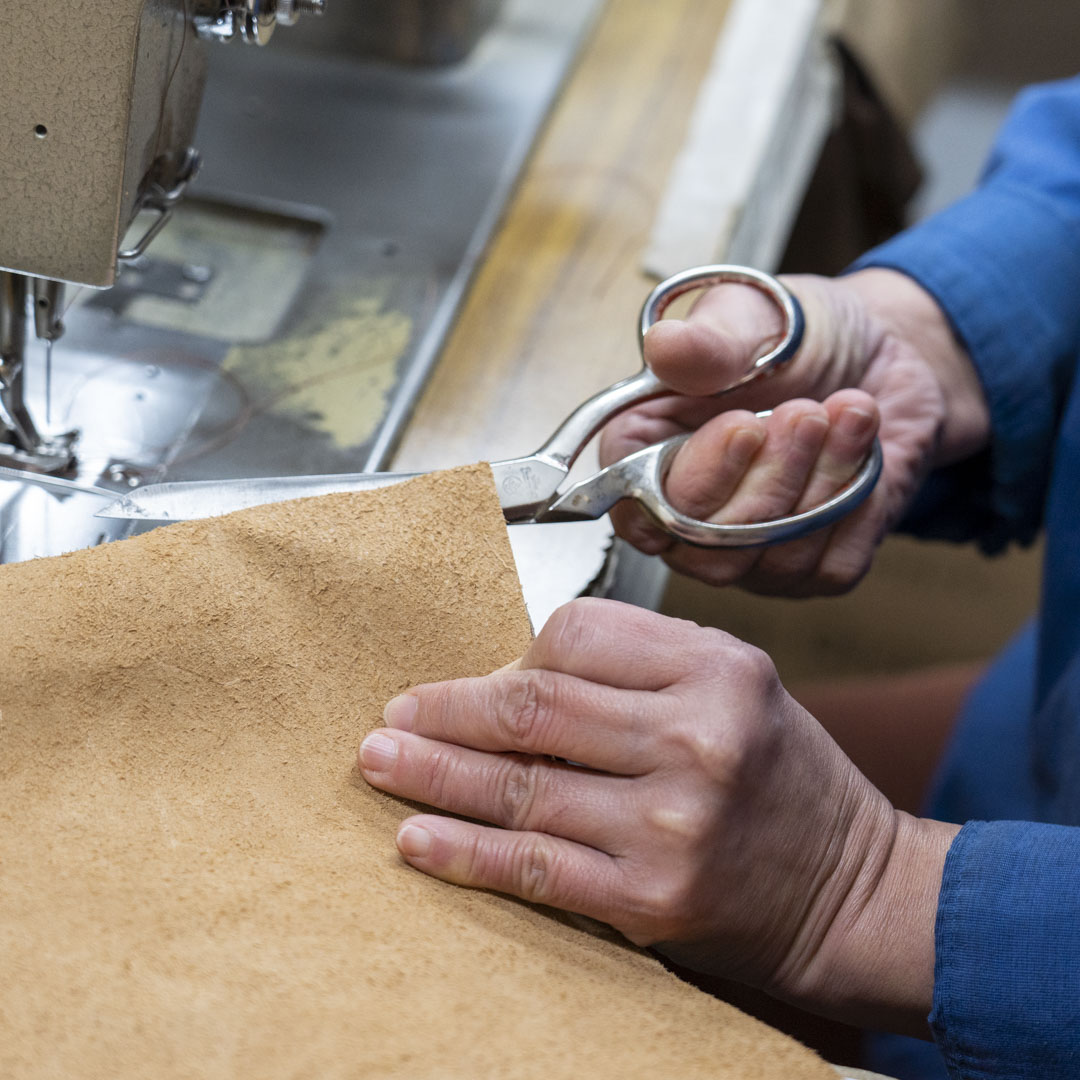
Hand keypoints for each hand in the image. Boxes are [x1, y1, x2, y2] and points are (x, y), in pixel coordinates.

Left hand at [358, 599, 956, 1031]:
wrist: (854, 892)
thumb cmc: (786, 781)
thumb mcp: (738, 689)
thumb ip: (640, 669)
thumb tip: (518, 672)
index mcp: (716, 669)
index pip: (577, 633)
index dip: (517, 652)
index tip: (480, 674)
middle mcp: (696, 737)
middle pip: (536, 705)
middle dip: (448, 707)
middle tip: (394, 711)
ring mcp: (671, 822)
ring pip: (521, 785)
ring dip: (433, 772)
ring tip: (378, 761)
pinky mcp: (650, 897)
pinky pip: (536, 866)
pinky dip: (466, 851)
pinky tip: (416, 837)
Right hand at [601, 268, 989, 593]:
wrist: (876, 356)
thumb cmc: (795, 337)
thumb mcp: (750, 319)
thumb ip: (707, 344)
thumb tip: (664, 346)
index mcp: (647, 455)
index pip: (639, 508)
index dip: (693, 479)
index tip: (742, 427)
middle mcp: (686, 515)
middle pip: (707, 546)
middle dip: (768, 478)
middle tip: (806, 411)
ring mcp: (747, 553)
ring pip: (772, 558)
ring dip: (821, 481)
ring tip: (850, 410)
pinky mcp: (809, 568)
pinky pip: (829, 565)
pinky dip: (857, 506)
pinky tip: (864, 450)